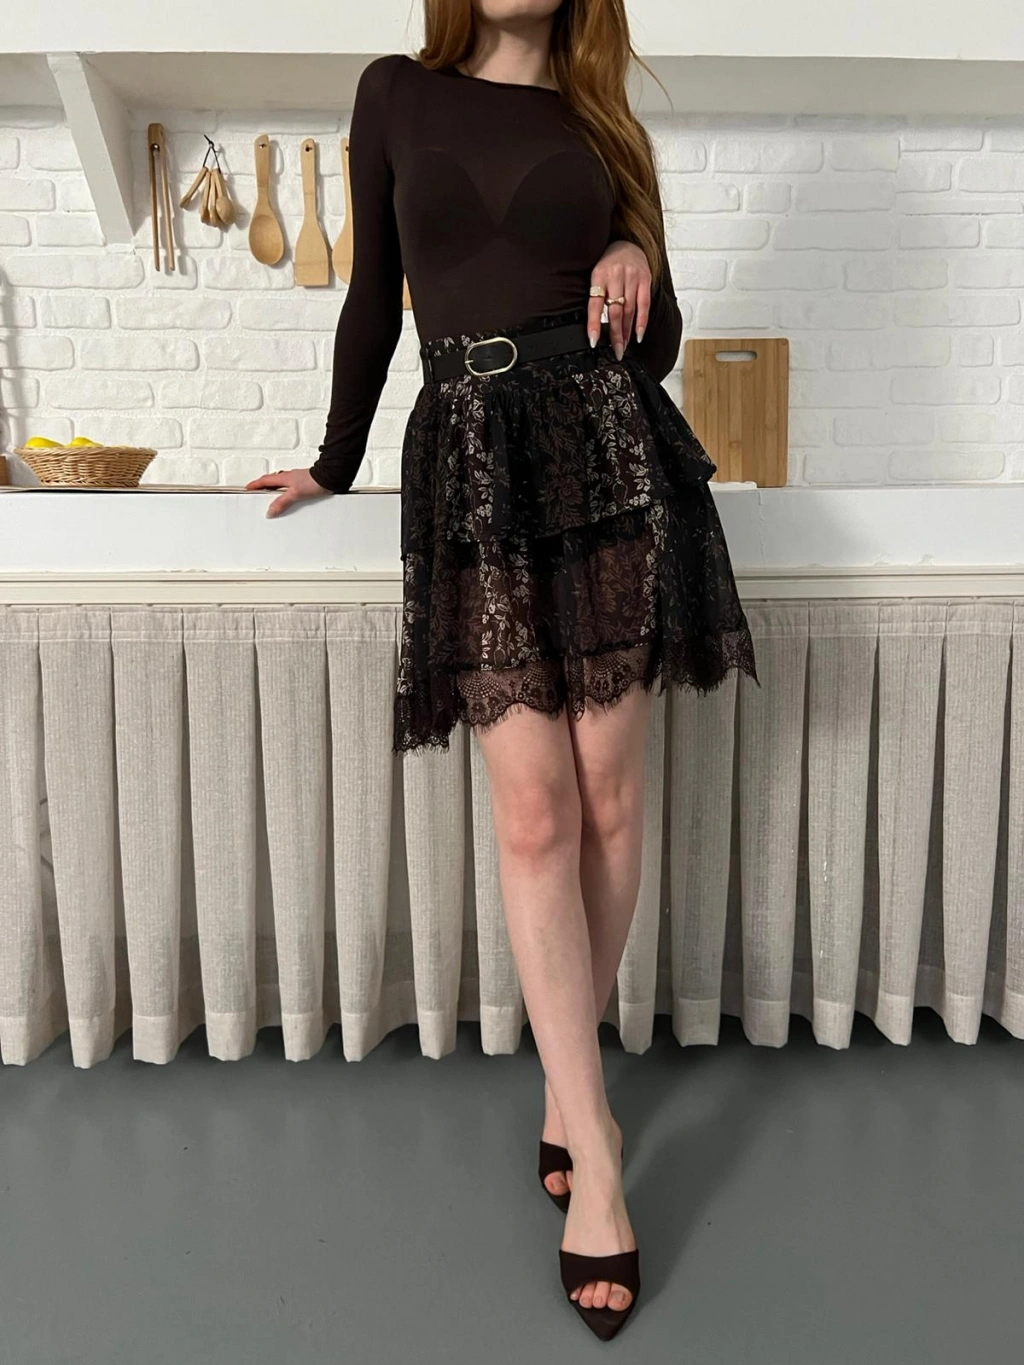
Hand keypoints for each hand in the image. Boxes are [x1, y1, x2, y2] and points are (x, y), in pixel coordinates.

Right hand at [246, 466, 330, 517]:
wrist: (331, 477)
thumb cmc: (315, 481)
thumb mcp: (295, 494)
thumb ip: (282, 503)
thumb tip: (270, 511)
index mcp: (283, 478)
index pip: (264, 481)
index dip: (255, 485)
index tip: (247, 488)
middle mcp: (289, 477)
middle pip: (271, 482)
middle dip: (263, 486)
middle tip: (257, 492)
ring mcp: (297, 480)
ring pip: (281, 484)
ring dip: (275, 490)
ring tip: (271, 498)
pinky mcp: (305, 484)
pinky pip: (290, 488)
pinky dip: (286, 493)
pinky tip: (289, 499)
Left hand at [588, 240, 651, 359]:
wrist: (627, 244)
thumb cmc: (609, 265)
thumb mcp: (597, 276)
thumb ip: (597, 296)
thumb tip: (595, 326)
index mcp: (599, 275)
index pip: (595, 305)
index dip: (594, 325)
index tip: (594, 342)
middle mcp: (616, 275)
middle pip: (615, 311)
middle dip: (615, 334)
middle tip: (616, 351)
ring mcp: (632, 276)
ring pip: (629, 310)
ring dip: (627, 331)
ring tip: (624, 345)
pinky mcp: (646, 278)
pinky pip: (644, 304)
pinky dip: (642, 322)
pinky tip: (638, 334)